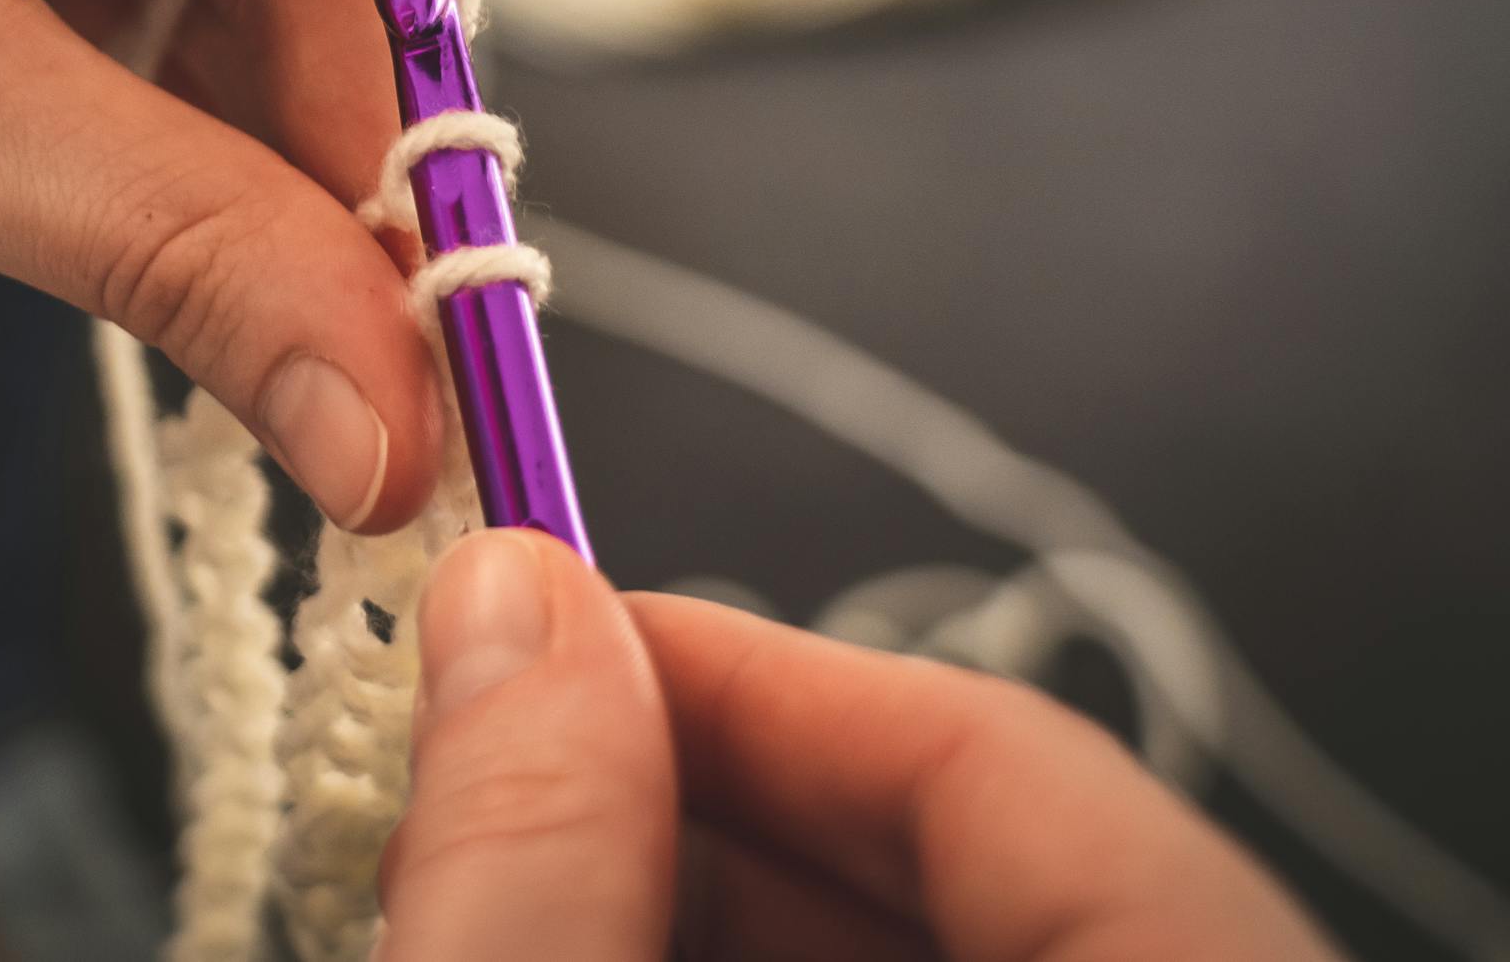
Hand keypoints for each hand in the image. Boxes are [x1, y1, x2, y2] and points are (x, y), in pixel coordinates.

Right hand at [382, 530, 1340, 959]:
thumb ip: (535, 863)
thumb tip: (510, 608)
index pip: (1025, 779)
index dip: (770, 670)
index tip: (570, 623)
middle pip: (986, 871)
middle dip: (714, 785)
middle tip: (514, 750)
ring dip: (711, 892)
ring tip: (527, 866)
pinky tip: (598, 953)